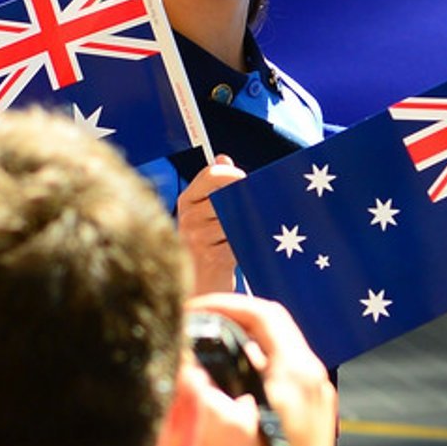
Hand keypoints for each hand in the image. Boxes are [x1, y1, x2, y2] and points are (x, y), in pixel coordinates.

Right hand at [176, 158, 245, 294]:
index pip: (212, 174)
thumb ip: (214, 187)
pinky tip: (249, 248)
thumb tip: (223, 157)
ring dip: (252, 225)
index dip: (234, 174)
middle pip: (229, 195)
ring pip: (238, 219)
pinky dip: (251, 243)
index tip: (248, 181)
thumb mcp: (205, 215)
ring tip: (255, 231)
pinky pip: (242, 240)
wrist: (199, 288)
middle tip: (260, 208)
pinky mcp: (212, 258)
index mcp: (186, 201)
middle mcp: (188, 218)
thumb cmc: (207, 248)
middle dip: (248, 203)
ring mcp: (197, 239)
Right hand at [182, 294, 340, 445]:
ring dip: (238, 354)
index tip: (194, 308)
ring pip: (274, 360)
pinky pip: (280, 384)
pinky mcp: (312, 424)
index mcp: (297, 372)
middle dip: (230, 327)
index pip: (264, 313)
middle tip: (195, 330)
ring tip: (203, 362)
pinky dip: (250, 378)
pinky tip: (223, 398)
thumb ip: (194, 389)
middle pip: (270, 334)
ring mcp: (317, 403)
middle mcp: (313, 380)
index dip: (225, 303)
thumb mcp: (215, 431)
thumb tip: (178, 362)